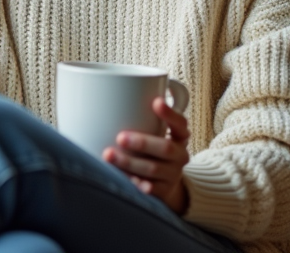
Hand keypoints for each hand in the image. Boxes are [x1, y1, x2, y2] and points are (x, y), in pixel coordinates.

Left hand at [103, 97, 190, 213]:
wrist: (166, 183)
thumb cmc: (152, 149)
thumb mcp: (156, 132)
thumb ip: (144, 117)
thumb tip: (110, 98)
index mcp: (179, 136)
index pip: (180, 123)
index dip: (170, 114)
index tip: (156, 102)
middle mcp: (180, 155)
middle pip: (165, 148)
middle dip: (142, 142)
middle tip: (120, 137)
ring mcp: (173, 175)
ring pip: (153, 169)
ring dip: (130, 163)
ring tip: (109, 155)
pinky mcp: (163, 191)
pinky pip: (149, 189)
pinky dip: (135, 183)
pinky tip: (123, 179)